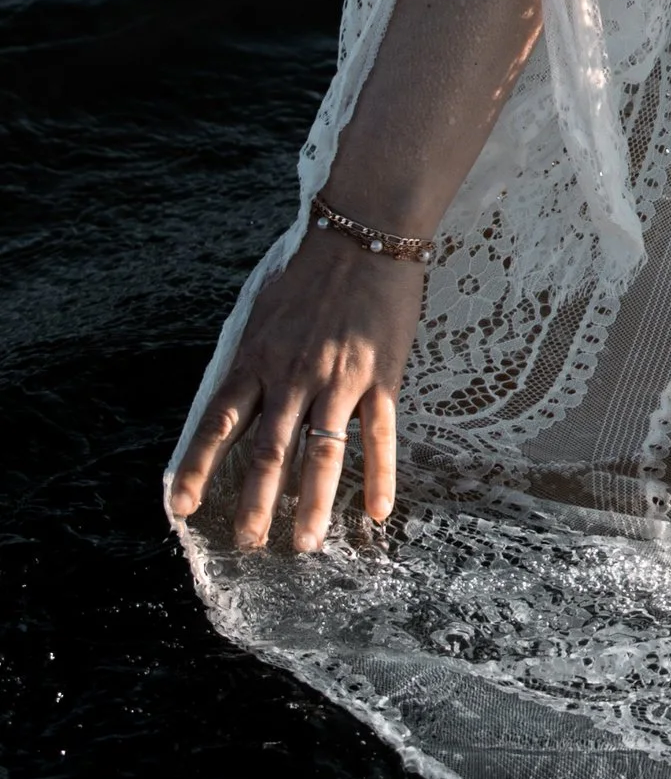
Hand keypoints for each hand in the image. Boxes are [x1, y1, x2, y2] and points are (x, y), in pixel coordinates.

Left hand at [167, 227, 421, 551]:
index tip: (182, 508)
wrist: (365, 233)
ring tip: (305, 545)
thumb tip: (236, 397)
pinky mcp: (380, 377)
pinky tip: (377, 513)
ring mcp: (338, 380)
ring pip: (322, 455)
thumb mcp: (261, 308)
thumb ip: (250, 356)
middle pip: (268, 453)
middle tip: (249, 543)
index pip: (218, 424)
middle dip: (255, 504)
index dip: (198, 469)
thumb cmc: (310, 268)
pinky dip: (378, 478)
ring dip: (312, 506)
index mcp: (256, 358)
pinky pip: (378, 437)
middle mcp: (292, 376)